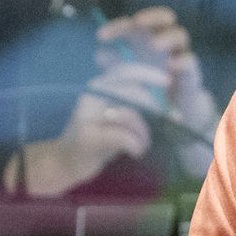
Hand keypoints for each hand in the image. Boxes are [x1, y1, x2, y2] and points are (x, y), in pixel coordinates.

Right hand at [3, 61, 169, 196]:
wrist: (64, 163)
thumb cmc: (96, 139)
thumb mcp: (116, 117)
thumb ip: (136, 107)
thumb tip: (171, 111)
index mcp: (97, 87)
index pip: (125, 71)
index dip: (148, 74)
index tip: (167, 82)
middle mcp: (90, 97)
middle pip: (131, 94)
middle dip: (153, 110)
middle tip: (163, 126)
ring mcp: (86, 118)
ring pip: (129, 115)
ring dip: (144, 133)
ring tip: (144, 145)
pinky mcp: (88, 139)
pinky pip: (122, 136)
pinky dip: (135, 145)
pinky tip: (137, 152)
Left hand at [98, 7, 218, 172]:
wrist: (175, 110)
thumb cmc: (151, 86)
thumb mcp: (128, 75)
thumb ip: (115, 64)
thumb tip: (100, 54)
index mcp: (149, 39)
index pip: (135, 23)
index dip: (118, 26)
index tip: (101, 37)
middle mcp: (166, 42)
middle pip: (165, 17)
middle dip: (152, 17)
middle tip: (137, 23)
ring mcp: (180, 55)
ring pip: (180, 35)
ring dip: (166, 37)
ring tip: (154, 45)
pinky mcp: (191, 73)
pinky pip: (190, 61)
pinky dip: (182, 61)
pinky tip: (171, 65)